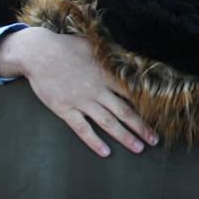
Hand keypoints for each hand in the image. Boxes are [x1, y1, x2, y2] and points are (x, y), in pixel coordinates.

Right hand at [0, 27, 157, 156]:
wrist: (39, 53)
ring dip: (125, 137)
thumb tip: (129, 55)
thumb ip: (112, 54)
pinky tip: (105, 152)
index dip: (147, 105)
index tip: (159, 115)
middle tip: (154, 140)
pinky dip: (94, 142)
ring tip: (138, 148)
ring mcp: (82, 102)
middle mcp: (97, 90)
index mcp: (106, 74)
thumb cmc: (67, 46)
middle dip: (141, 127)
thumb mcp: (94, 46)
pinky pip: (82, 129)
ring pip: (108, 123)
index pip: (132, 93)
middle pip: (124, 112)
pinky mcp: (65, 110)